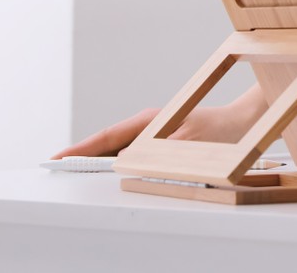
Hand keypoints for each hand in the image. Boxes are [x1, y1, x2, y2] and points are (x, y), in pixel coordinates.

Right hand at [50, 95, 260, 158]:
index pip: (107, 137)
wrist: (243, 123)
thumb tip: (124, 164)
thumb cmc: (218, 133)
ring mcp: (151, 134)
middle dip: (81, 156)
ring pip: (117, 151)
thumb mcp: (185, 146)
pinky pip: (131, 155)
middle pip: (107, 144)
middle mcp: (146, 126)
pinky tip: (105, 177)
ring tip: (71, 175)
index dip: (80, 150)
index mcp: (148, 121)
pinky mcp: (158, 143)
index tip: (57, 159)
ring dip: (97, 162)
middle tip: (53, 169)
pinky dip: (115, 165)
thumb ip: (154, 155)